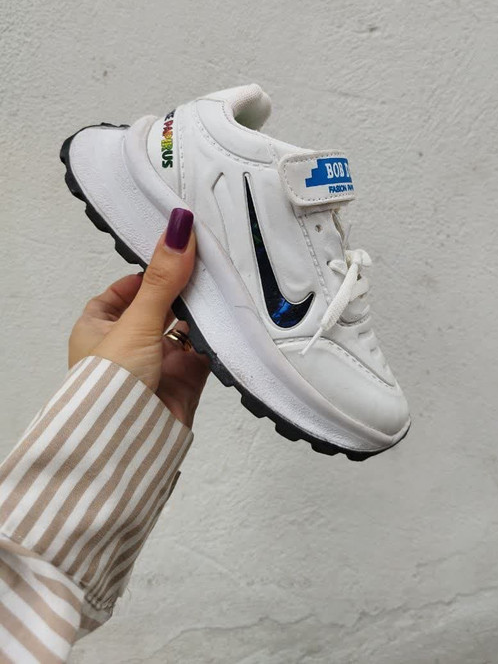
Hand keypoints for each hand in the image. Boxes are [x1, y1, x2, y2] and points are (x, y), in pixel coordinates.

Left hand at [69, 209, 209, 427]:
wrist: (127, 442)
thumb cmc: (109, 386)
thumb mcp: (136, 320)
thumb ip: (162, 277)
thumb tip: (177, 229)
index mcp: (98, 328)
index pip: (124, 290)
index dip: (148, 272)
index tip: (173, 254)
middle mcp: (126, 345)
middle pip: (158, 306)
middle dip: (181, 291)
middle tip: (203, 267)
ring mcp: (154, 363)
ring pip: (182, 328)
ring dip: (199, 314)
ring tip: (218, 290)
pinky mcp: (180, 381)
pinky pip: (202, 352)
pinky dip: (214, 339)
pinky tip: (225, 323)